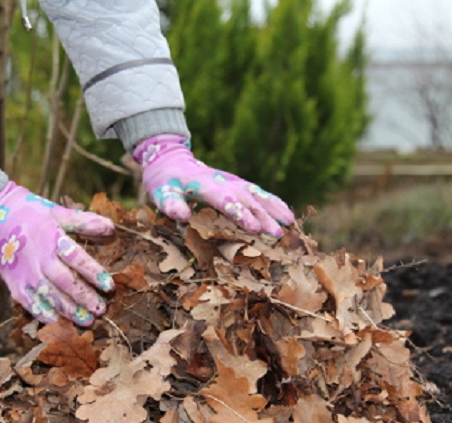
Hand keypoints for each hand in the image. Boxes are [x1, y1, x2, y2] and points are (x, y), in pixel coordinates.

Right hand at [0, 182, 114, 325]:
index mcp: (52, 239)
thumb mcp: (59, 213)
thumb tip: (112, 228)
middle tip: (101, 310)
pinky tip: (58, 321)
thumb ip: (85, 222)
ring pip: (50, 296)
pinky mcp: (14, 283)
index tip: (109, 286)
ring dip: (69, 310)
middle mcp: (39, 259)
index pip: (77, 259)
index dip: (94, 273)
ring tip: (87, 321)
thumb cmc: (33, 214)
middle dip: (85, 298)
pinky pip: (29, 303)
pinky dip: (43, 313)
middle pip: (65, 282)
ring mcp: (26, 273)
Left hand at [134, 134, 294, 236]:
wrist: (172, 159)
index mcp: (204, 185)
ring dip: (274, 209)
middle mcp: (223, 182)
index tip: (254, 228)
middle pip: (246, 199)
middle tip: (278, 234)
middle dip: (263, 217)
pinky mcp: (237, 183)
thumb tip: (182, 216)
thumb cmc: (165, 181)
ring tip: (290, 223)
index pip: (225, 200)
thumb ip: (171, 204)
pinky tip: (287, 214)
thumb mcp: (161, 192)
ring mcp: (233, 181)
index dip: (240, 214)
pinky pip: (258, 193)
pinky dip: (274, 202)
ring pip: (257, 194)